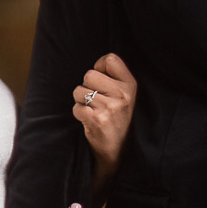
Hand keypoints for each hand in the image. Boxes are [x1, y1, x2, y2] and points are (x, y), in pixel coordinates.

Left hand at [73, 54, 136, 187]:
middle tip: (97, 101)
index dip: (99, 67)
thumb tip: (98, 63)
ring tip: (94, 111)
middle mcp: (122, 95)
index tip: (102, 81)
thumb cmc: (116, 116)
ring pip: (79, 90)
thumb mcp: (124, 94)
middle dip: (87, 86)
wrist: (116, 148)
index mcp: (130, 85)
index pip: (110, 59)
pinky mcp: (97, 120)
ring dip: (81, 101)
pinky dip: (79, 113)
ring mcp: (110, 108)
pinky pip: (76, 107)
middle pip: (89, 74)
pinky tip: (90, 120)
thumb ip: (114, 76)